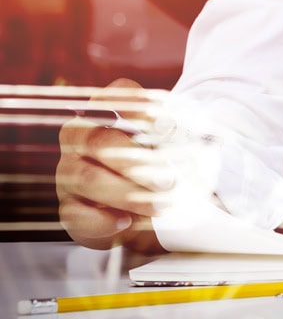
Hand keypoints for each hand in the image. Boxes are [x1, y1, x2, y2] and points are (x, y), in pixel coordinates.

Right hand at [56, 78, 167, 252]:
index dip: (129, 101)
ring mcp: (71, 173)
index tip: (156, 115)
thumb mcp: (176, 149)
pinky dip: (104, 220)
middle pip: (98, 141)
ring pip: (88, 178)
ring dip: (126, 194)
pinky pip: (78, 213)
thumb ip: (173, 134)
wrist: (154, 213)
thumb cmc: (164, 170)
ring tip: (160, 205)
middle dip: (135, 161)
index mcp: (107, 116)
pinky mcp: (70, 208)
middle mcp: (82, 140)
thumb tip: (172, 126)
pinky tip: (127, 222)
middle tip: (168, 180)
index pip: (111, 96)